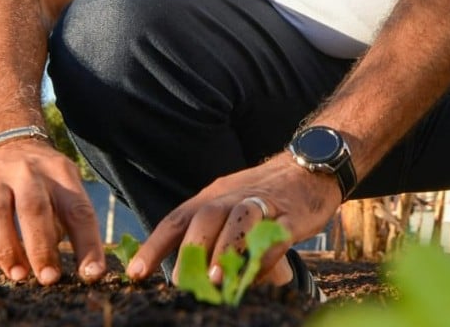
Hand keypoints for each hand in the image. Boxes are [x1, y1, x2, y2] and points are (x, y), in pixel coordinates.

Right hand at [0, 139, 105, 284]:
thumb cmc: (47, 179)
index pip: (78, 210)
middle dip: (41, 248)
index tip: (91, 273)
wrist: (9, 143)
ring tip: (19, 275)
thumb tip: (84, 269)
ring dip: (7, 250)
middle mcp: (28, 172)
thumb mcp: (67, 186)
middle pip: (33, 209)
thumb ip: (72, 221)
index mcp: (60, 174)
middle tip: (48, 278)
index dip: (87, 244)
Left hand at [126, 153, 340, 286]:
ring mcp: (264, 203)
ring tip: (214, 280)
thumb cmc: (266, 195)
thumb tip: (187, 277)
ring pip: (238, 221)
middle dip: (190, 251)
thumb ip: (211, 236)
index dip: (154, 246)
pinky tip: (254, 274)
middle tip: (181, 284)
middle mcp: (234, 196)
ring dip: (224, 250)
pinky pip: (276, 233)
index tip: (135, 274)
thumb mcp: (231, 205)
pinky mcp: (292, 214)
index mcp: (213, 195)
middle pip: (205, 217)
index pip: (177, 219)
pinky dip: (264, 254)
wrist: (314, 165)